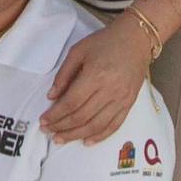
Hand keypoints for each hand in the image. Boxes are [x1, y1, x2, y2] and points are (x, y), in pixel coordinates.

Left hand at [42, 12, 157, 142]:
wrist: (137, 39)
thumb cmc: (105, 42)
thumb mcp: (78, 51)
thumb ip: (64, 74)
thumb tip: (51, 97)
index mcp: (95, 74)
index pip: (71, 102)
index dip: (55, 115)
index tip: (43, 121)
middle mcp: (110, 90)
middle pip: (82, 116)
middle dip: (62, 127)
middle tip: (48, 132)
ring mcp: (121, 99)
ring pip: (96, 125)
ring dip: (76, 135)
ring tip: (61, 139)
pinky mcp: (129, 103)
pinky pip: (114, 125)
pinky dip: (99, 136)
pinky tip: (86, 141)